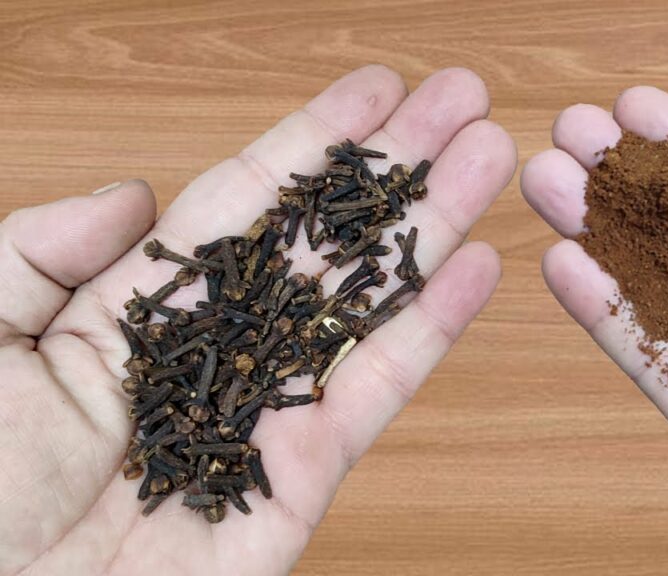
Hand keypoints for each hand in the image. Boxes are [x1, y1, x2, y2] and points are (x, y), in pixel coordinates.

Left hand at [0, 65, 515, 575]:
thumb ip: (37, 252)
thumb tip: (135, 195)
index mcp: (133, 312)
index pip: (243, 204)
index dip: (313, 143)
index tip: (376, 90)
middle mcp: (214, 350)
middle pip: (324, 242)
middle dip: (396, 169)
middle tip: (462, 102)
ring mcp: (265, 413)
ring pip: (365, 303)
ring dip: (431, 229)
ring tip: (489, 157)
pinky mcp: (301, 481)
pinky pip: (374, 393)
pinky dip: (430, 330)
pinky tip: (476, 268)